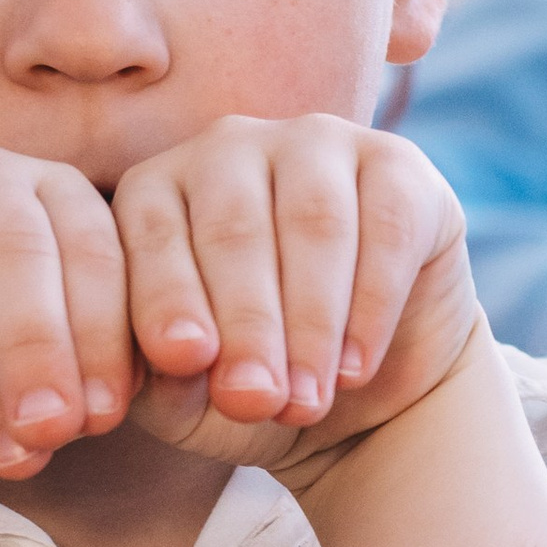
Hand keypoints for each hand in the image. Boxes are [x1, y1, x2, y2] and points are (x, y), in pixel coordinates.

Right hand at [0, 143, 135, 480]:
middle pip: (14, 247)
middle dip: (38, 349)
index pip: (91, 243)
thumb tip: (106, 410)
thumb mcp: (46, 375)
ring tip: (4, 453)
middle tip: (54, 430)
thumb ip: (86, 379)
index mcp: (50, 189)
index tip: (108, 416)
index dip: (103, 333)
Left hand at [115, 115, 476, 479]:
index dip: (165, 297)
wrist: (360, 387)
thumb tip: (176, 366)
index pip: (149, 233)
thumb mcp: (193, 401)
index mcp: (155, 190)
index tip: (182, 362)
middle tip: (255, 401)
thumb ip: (166, 384)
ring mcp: (315, 144)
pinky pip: (387, 227)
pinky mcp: (397, 164)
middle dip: (246, 324)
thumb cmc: (251, 382)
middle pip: (234, 229)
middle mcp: (228, 149)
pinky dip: (371, 305)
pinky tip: (354, 369)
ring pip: (314, 223)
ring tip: (306, 401)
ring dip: (310, 321)